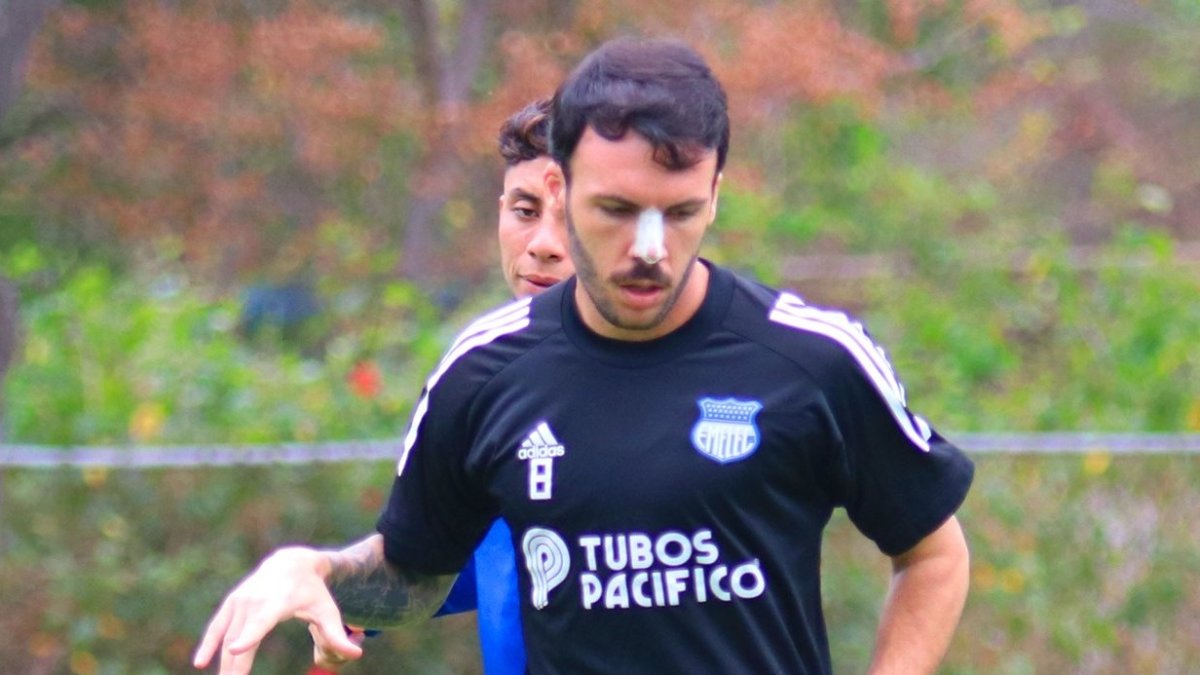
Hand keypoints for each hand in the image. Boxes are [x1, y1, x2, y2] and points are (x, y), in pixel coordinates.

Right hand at [193, 546, 363, 673]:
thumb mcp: (328, 611)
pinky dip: (209, 644)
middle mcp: (255, 600)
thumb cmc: (313, 592)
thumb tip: (357, 655)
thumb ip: (337, 635)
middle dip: (235, 668)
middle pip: (241, 639)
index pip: (262, 621)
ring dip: (224, 665)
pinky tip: (200, 662)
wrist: (291, 563)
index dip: (250, 636)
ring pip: (227, 638)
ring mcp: (240, 601)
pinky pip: (217, 627)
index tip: (237, 650)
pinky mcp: (231, 603)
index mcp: (278, 602)